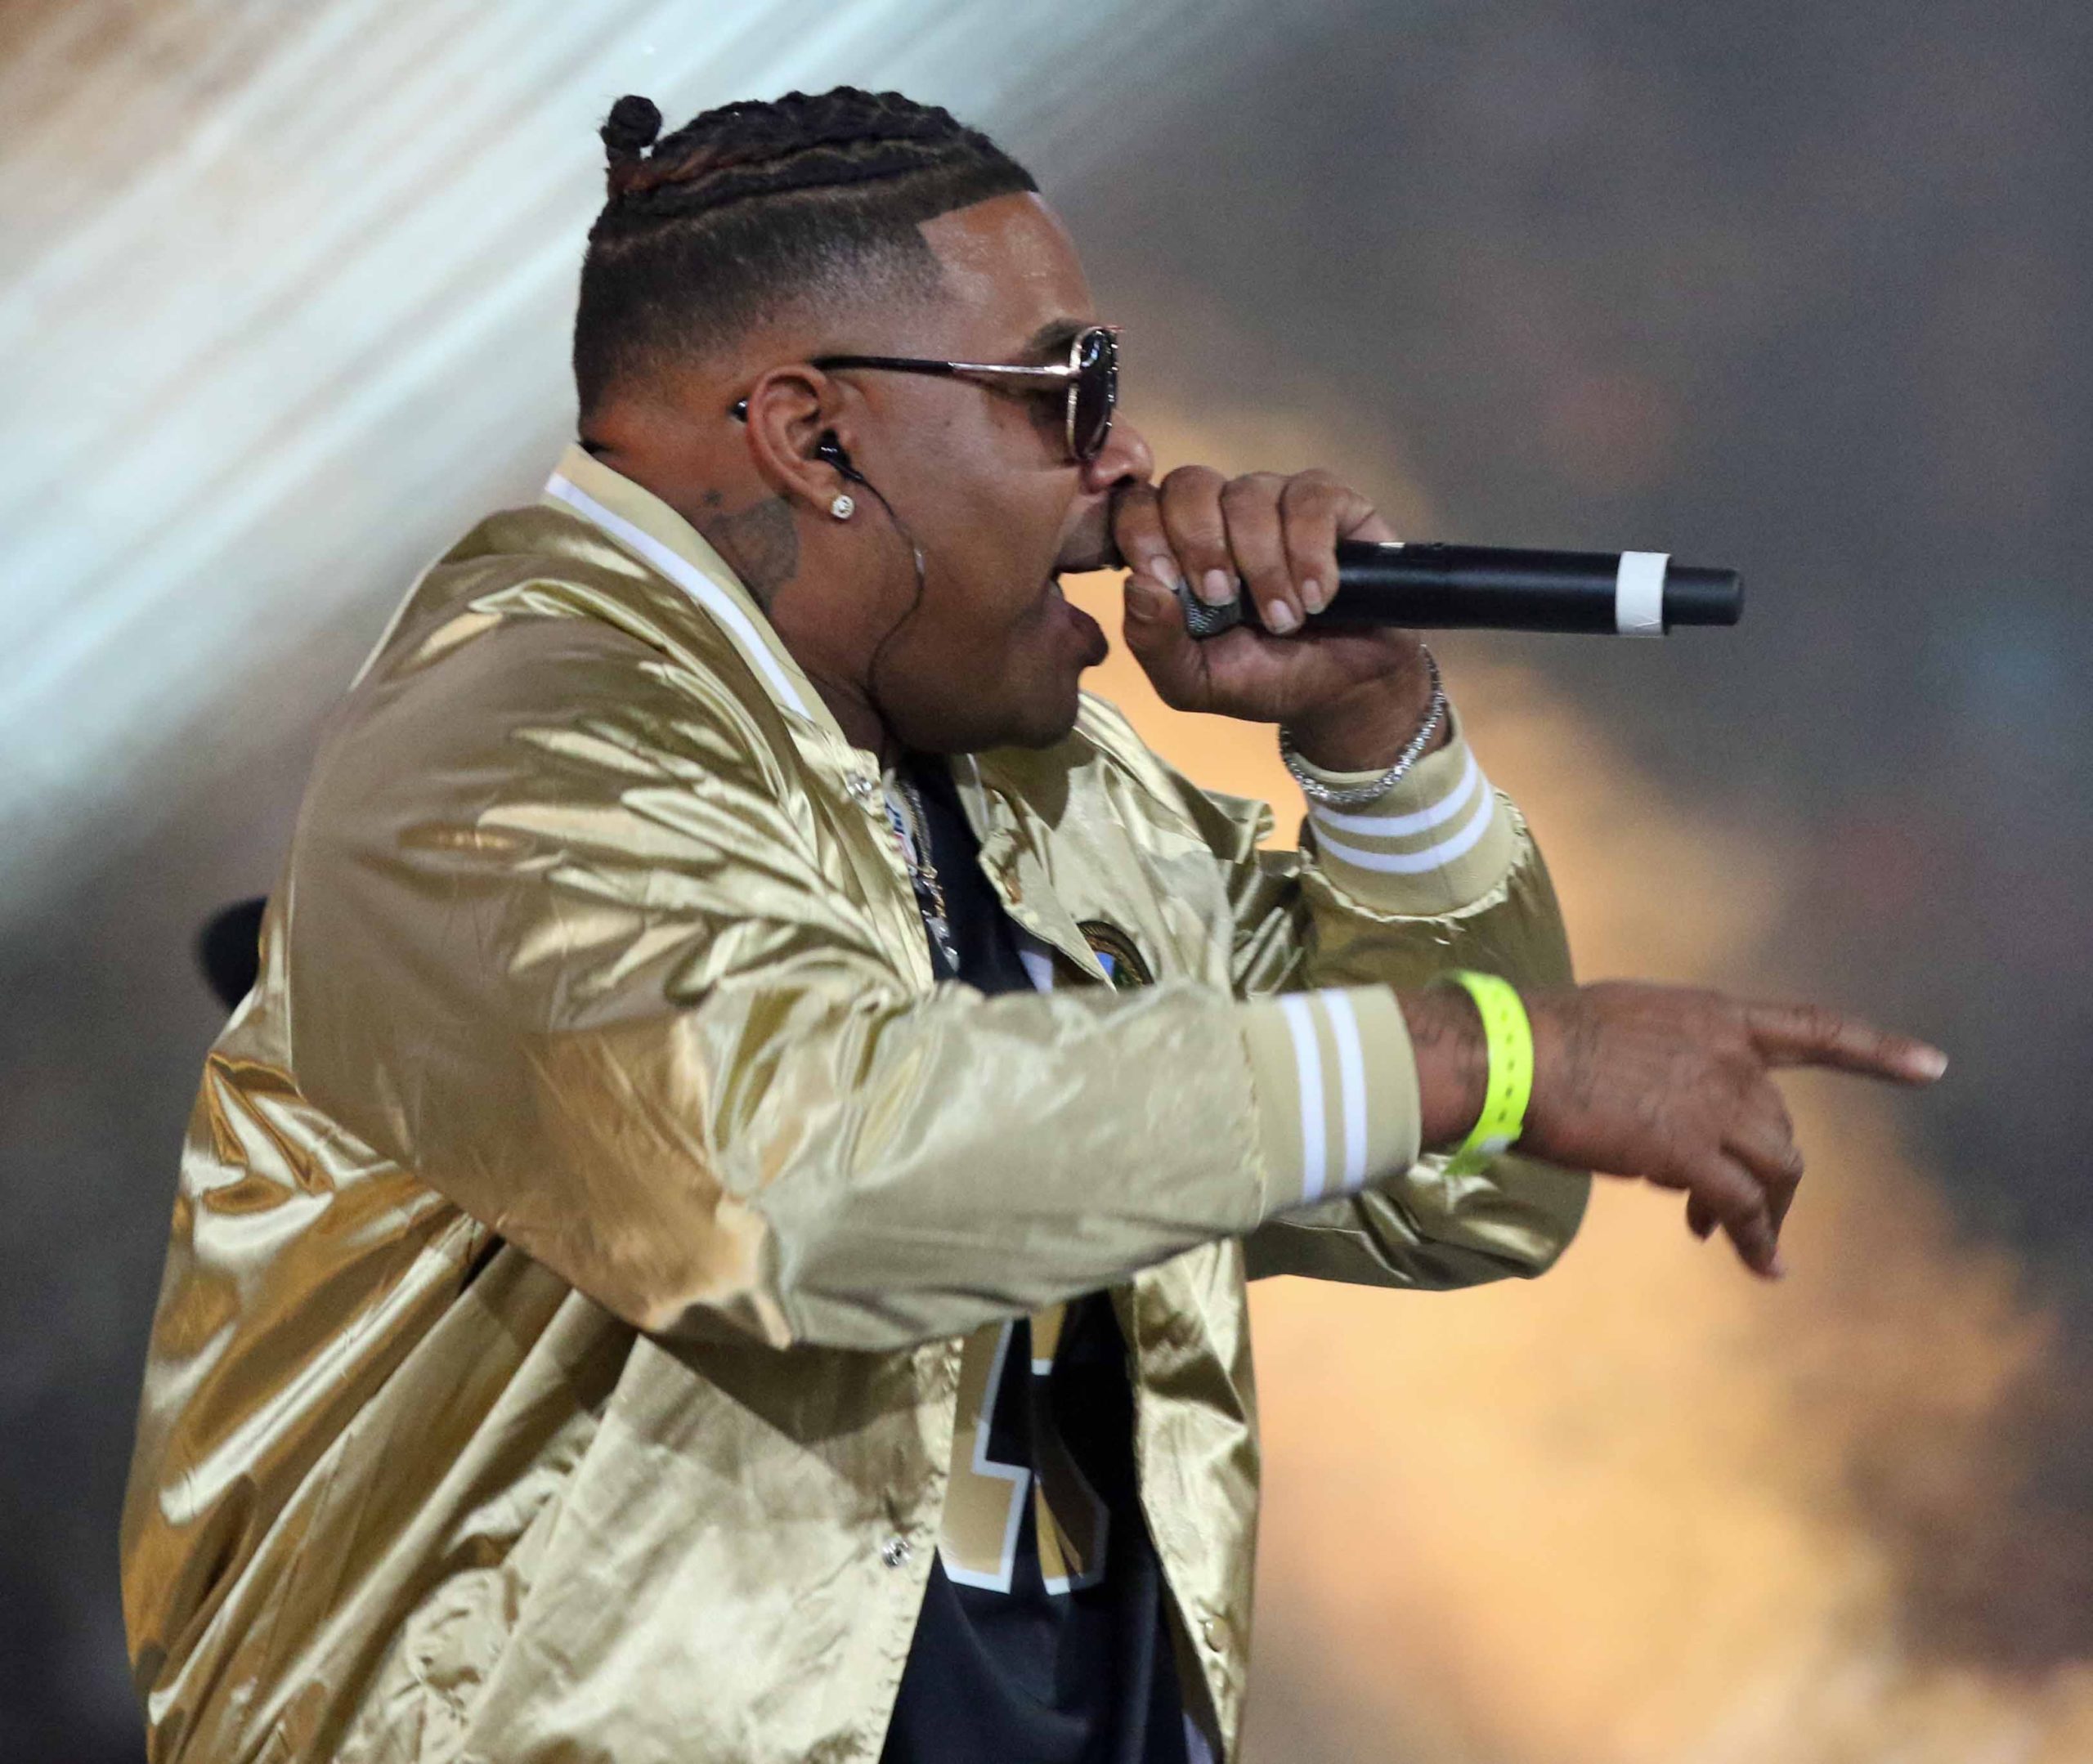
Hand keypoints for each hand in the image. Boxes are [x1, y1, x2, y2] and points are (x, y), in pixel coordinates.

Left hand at [1113, 466, 1429, 750]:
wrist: (1346, 688)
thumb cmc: (1264, 676)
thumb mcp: (1196, 681)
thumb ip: (1153, 643)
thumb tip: (1136, 586)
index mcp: (1175, 548)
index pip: (1136, 505)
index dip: (1142, 531)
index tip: (1167, 581)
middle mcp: (1220, 513)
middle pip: (1189, 483)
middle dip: (1201, 543)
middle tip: (1223, 598)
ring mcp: (1275, 500)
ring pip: (1249, 494)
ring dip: (1263, 565)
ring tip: (1285, 621)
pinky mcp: (1331, 501)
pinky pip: (1310, 499)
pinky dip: (1310, 552)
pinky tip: (1318, 597)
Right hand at [1406, 980, 1948, 1278]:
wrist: (1514, 1057)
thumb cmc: (1540, 1037)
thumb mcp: (1619, 1023)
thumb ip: (1661, 1055)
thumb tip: (1656, 1100)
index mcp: (1713, 1016)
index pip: (1813, 1029)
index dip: (1877, 1051)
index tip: (1933, 1068)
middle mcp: (1729, 1057)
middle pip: (1783, 1125)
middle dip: (1770, 1171)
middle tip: (1728, 1210)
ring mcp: (1716, 1104)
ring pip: (1778, 1168)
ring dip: (1768, 1212)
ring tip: (1740, 1242)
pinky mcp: (1692, 1153)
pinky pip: (1744, 1207)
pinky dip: (1756, 1240)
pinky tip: (1758, 1265)